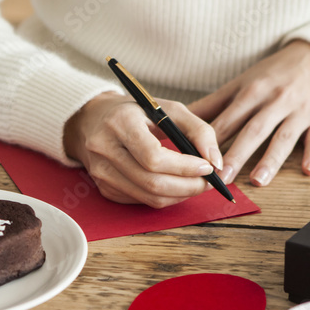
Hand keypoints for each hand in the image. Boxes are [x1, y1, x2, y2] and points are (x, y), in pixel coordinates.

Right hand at [64, 91, 221, 207]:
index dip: (184, 167)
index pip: (153, 157)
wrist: (93, 120)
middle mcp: (104, 148)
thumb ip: (198, 130)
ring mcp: (101, 171)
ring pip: (148, 196)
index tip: (207, 167)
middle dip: (187, 186)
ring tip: (196, 184)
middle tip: (208, 182)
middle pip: (152, 182)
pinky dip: (164, 197)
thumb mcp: (169, 109)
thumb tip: (216, 162)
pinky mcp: (103, 187)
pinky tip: (174, 185)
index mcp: (120, 123)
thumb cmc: (137, 113)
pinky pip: (140, 201)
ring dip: (179, 195)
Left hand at [190, 40, 309, 186]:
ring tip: (257, 181)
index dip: (212, 140)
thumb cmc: (273, 75)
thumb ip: (212, 104)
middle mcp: (276, 100)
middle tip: (221, 177)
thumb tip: (178, 119)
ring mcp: (301, 110)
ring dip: (271, 159)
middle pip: (254, 130)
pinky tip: (308, 171)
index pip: (229, 119)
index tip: (197, 159)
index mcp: (252, 91)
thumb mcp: (242, 83)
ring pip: (284, 137)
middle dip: (237, 154)